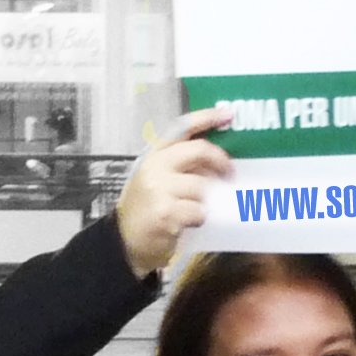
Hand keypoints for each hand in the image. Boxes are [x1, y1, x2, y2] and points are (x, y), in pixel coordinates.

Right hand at [115, 108, 233, 276]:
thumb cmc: (148, 209)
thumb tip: (219, 162)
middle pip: (199, 150)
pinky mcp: (165, 211)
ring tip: (204, 207)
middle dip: (221, 161)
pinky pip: (199, 210)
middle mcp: (155, 166)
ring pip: (203, 185)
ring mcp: (159, 188)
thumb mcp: (158, 180)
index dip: (207, 118)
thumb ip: (182, 167)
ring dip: (211, 199)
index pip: (182, 127)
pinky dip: (202, 217)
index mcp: (154, 154)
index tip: (228, 114)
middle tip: (231, 175)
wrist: (124, 241)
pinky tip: (192, 222)